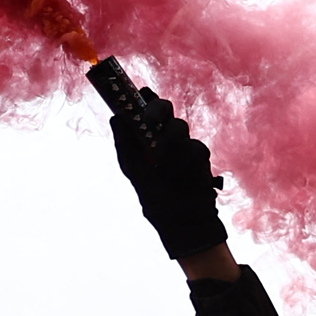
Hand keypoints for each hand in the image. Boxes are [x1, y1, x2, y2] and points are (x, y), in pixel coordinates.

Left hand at [109, 83, 229, 262]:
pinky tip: (177, 175)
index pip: (144, 108)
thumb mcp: (134, 170)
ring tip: (161, 163)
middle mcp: (164, 136)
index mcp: (146, 137)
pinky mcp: (199, 157)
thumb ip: (125, 144)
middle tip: (149, 120)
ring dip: (168, 141)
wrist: (181, 222)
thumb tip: (116, 117)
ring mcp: (183, 145)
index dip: (142, 97)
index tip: (137, 93)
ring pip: (179, 125)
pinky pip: (194, 147)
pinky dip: (184, 161)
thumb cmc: (155, 199)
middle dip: (156, 108)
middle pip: (164, 107)